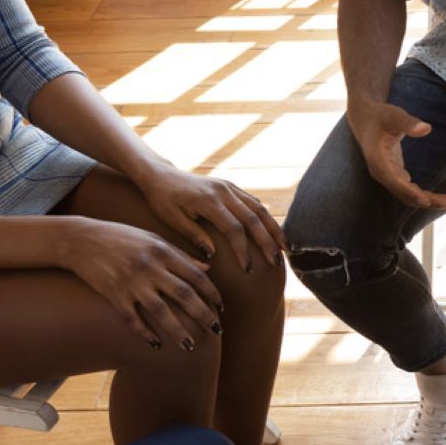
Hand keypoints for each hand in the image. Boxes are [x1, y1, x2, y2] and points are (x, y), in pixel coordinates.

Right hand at [61, 217, 223, 349]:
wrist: (81, 240)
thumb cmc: (121, 238)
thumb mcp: (153, 239)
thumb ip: (180, 255)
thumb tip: (207, 268)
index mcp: (163, 252)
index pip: (196, 276)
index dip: (211, 294)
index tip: (221, 308)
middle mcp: (150, 267)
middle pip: (184, 295)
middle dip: (203, 314)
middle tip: (216, 331)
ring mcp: (131, 282)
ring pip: (160, 311)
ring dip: (177, 331)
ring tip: (190, 346)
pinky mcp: (113, 294)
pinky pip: (132, 318)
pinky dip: (145, 333)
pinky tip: (156, 345)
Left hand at [136, 164, 286, 273]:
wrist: (160, 174)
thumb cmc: (162, 200)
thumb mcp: (171, 220)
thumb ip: (194, 236)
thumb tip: (212, 256)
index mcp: (208, 201)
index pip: (234, 229)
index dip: (244, 250)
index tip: (248, 270)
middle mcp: (223, 191)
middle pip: (253, 219)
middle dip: (267, 242)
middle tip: (276, 263)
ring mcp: (229, 187)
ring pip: (259, 209)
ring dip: (274, 229)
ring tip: (285, 249)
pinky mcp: (231, 187)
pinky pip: (254, 202)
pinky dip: (266, 218)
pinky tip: (274, 232)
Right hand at [348, 100, 445, 209]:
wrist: (365, 120)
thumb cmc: (380, 116)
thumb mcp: (394, 115)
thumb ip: (408, 123)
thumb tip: (426, 128)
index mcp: (378, 159)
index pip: (394, 180)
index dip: (410, 192)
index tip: (426, 201)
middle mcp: (381, 173)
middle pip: (405, 194)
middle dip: (429, 201)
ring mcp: (388, 176)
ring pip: (409, 195)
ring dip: (430, 201)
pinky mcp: (394, 175)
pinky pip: (410, 190)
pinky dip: (425, 195)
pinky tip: (440, 198)